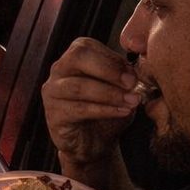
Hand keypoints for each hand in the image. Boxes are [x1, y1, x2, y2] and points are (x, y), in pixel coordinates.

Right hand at [41, 37, 140, 168]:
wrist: (95, 143)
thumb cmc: (107, 110)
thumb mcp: (121, 88)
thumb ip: (125, 75)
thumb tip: (137, 68)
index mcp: (74, 57)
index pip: (87, 46)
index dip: (113, 59)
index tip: (134, 74)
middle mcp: (59, 70)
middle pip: (78, 57)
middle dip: (108, 70)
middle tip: (131, 84)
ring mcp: (53, 92)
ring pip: (79, 86)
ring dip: (110, 93)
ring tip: (132, 101)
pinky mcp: (54, 115)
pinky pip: (78, 109)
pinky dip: (104, 110)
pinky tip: (122, 112)